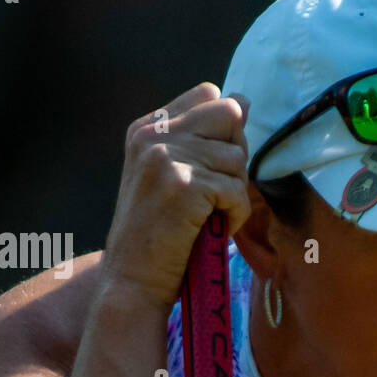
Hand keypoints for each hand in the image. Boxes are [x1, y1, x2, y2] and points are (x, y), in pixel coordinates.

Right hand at [102, 82, 250, 309]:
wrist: (133, 281)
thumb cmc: (160, 235)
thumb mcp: (170, 176)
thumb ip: (200, 140)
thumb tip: (244, 102)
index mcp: (146, 127)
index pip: (210, 95)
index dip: (224, 131)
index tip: (209, 169)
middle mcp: (152, 134)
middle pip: (229, 113)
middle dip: (235, 154)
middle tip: (215, 192)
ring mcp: (165, 157)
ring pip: (237, 157)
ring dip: (234, 193)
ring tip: (207, 217)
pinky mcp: (183, 185)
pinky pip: (238, 190)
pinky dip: (236, 216)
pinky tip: (213, 230)